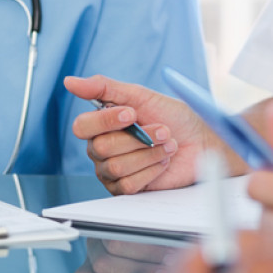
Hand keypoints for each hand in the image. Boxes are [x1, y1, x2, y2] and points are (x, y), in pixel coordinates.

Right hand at [65, 75, 245, 194]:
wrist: (202, 143)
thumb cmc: (175, 118)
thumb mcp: (141, 96)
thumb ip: (106, 88)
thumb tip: (69, 82)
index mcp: (101, 126)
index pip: (83, 126)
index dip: (106, 121)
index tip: (133, 114)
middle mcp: (102, 149)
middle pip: (101, 148)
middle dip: (138, 138)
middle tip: (163, 131)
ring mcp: (112, 172)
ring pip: (116, 166)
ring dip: (148, 154)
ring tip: (167, 145)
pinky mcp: (126, 190)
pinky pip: (128, 184)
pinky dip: (150, 171)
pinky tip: (162, 163)